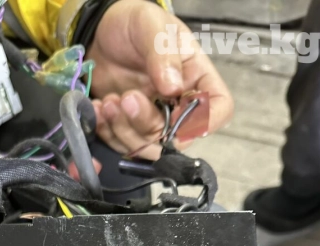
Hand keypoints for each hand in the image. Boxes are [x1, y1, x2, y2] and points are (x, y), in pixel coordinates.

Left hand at [87, 0, 232, 158]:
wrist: (99, 32)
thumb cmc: (133, 24)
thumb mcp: (150, 26)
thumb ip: (163, 54)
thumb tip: (172, 88)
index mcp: (197, 78)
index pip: (219, 109)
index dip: (202, 121)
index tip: (175, 113)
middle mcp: (178, 104)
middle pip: (175, 137)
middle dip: (146, 123)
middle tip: (126, 98)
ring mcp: (152, 119)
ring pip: (146, 146)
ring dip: (123, 129)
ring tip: (109, 101)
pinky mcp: (128, 127)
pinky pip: (121, 145)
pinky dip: (107, 131)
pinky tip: (99, 107)